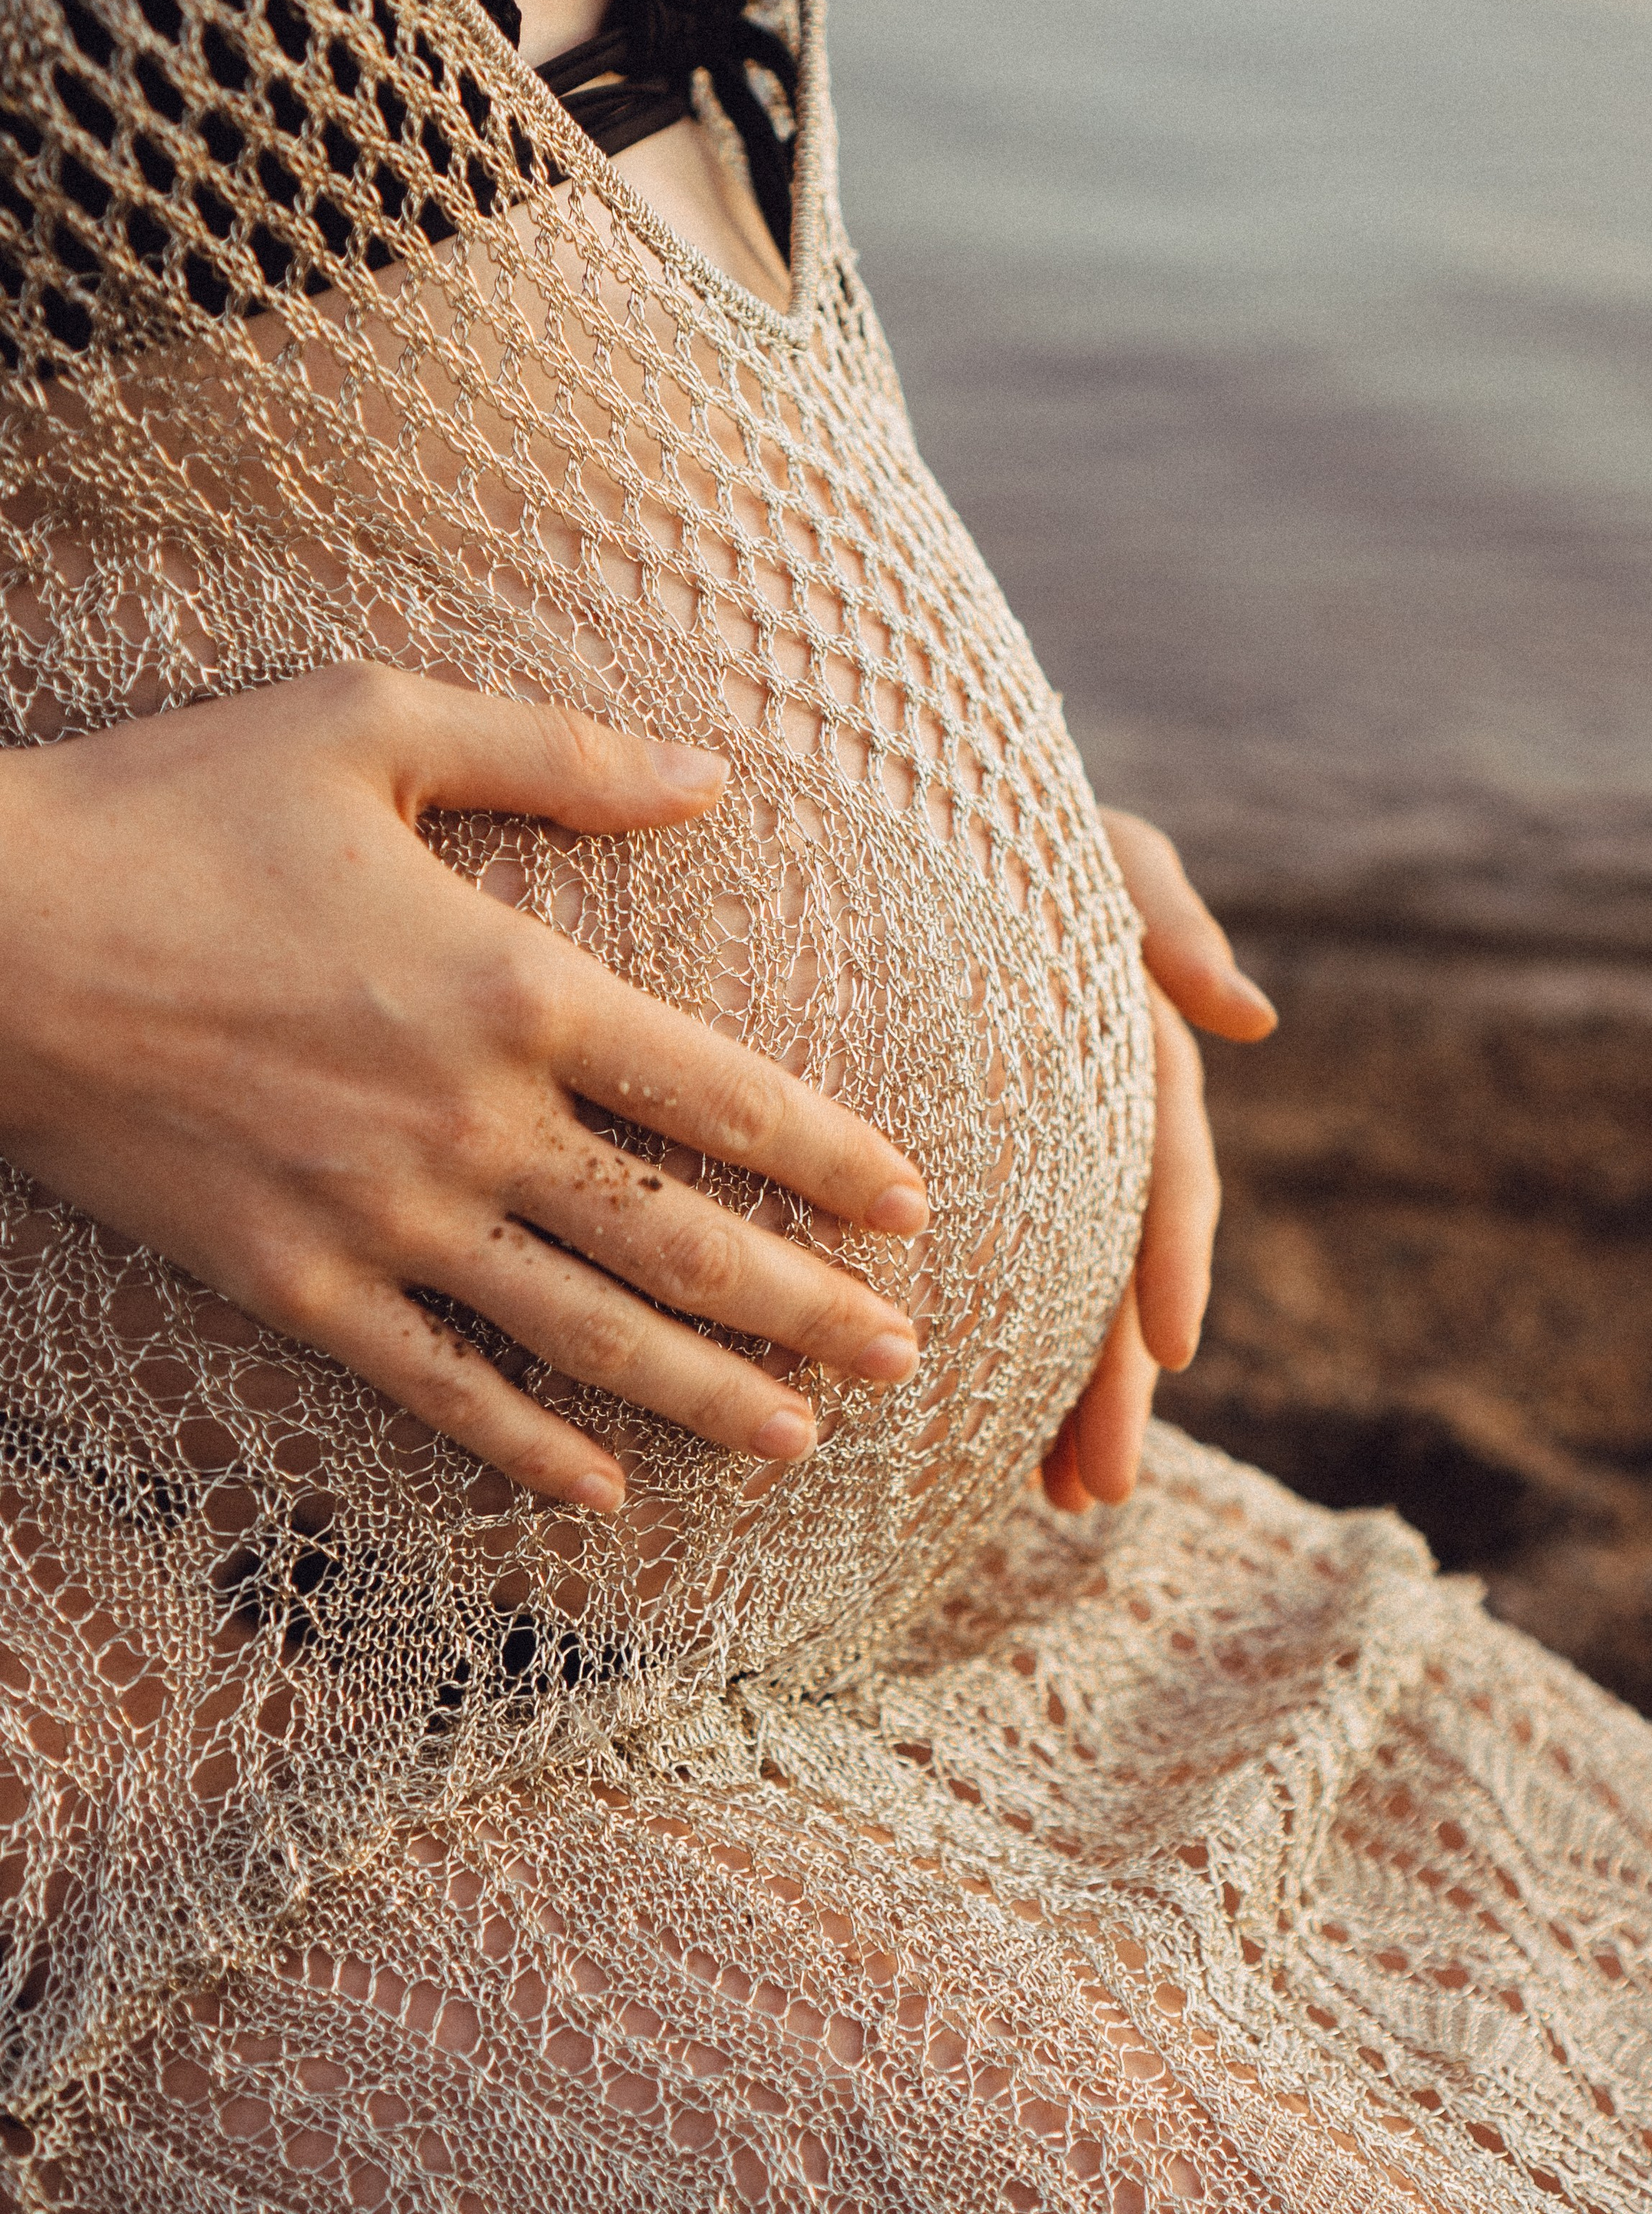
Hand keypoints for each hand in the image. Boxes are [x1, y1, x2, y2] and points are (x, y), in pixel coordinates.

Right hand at [0, 666, 929, 1512]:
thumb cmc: (173, 809)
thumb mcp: (370, 725)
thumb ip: (556, 752)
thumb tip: (713, 772)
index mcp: (515, 983)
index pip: (722, 1092)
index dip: (832, 1157)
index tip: (917, 1211)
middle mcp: (475, 1122)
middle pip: (683, 1238)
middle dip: (809, 1307)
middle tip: (908, 1360)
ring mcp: (387, 1219)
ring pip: (586, 1333)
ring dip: (708, 1392)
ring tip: (804, 1439)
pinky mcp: (296, 1283)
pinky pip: (439, 1385)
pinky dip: (527, 1442)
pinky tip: (603, 1488)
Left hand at [1040, 809, 1274, 1511]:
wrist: (900, 801)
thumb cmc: (1005, 808)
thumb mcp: (1098, 843)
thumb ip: (1165, 915)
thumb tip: (1253, 1019)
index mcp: (1124, 1042)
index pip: (1160, 1161)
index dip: (1170, 1253)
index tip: (1174, 1351)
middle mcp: (1090, 1110)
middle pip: (1111, 1259)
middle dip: (1114, 1377)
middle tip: (1093, 1490)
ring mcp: (1036, 1141)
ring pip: (1062, 1284)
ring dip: (1073, 1392)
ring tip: (1059, 1499)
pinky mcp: (970, 1163)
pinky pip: (1001, 1265)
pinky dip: (1014, 1345)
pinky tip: (1004, 1437)